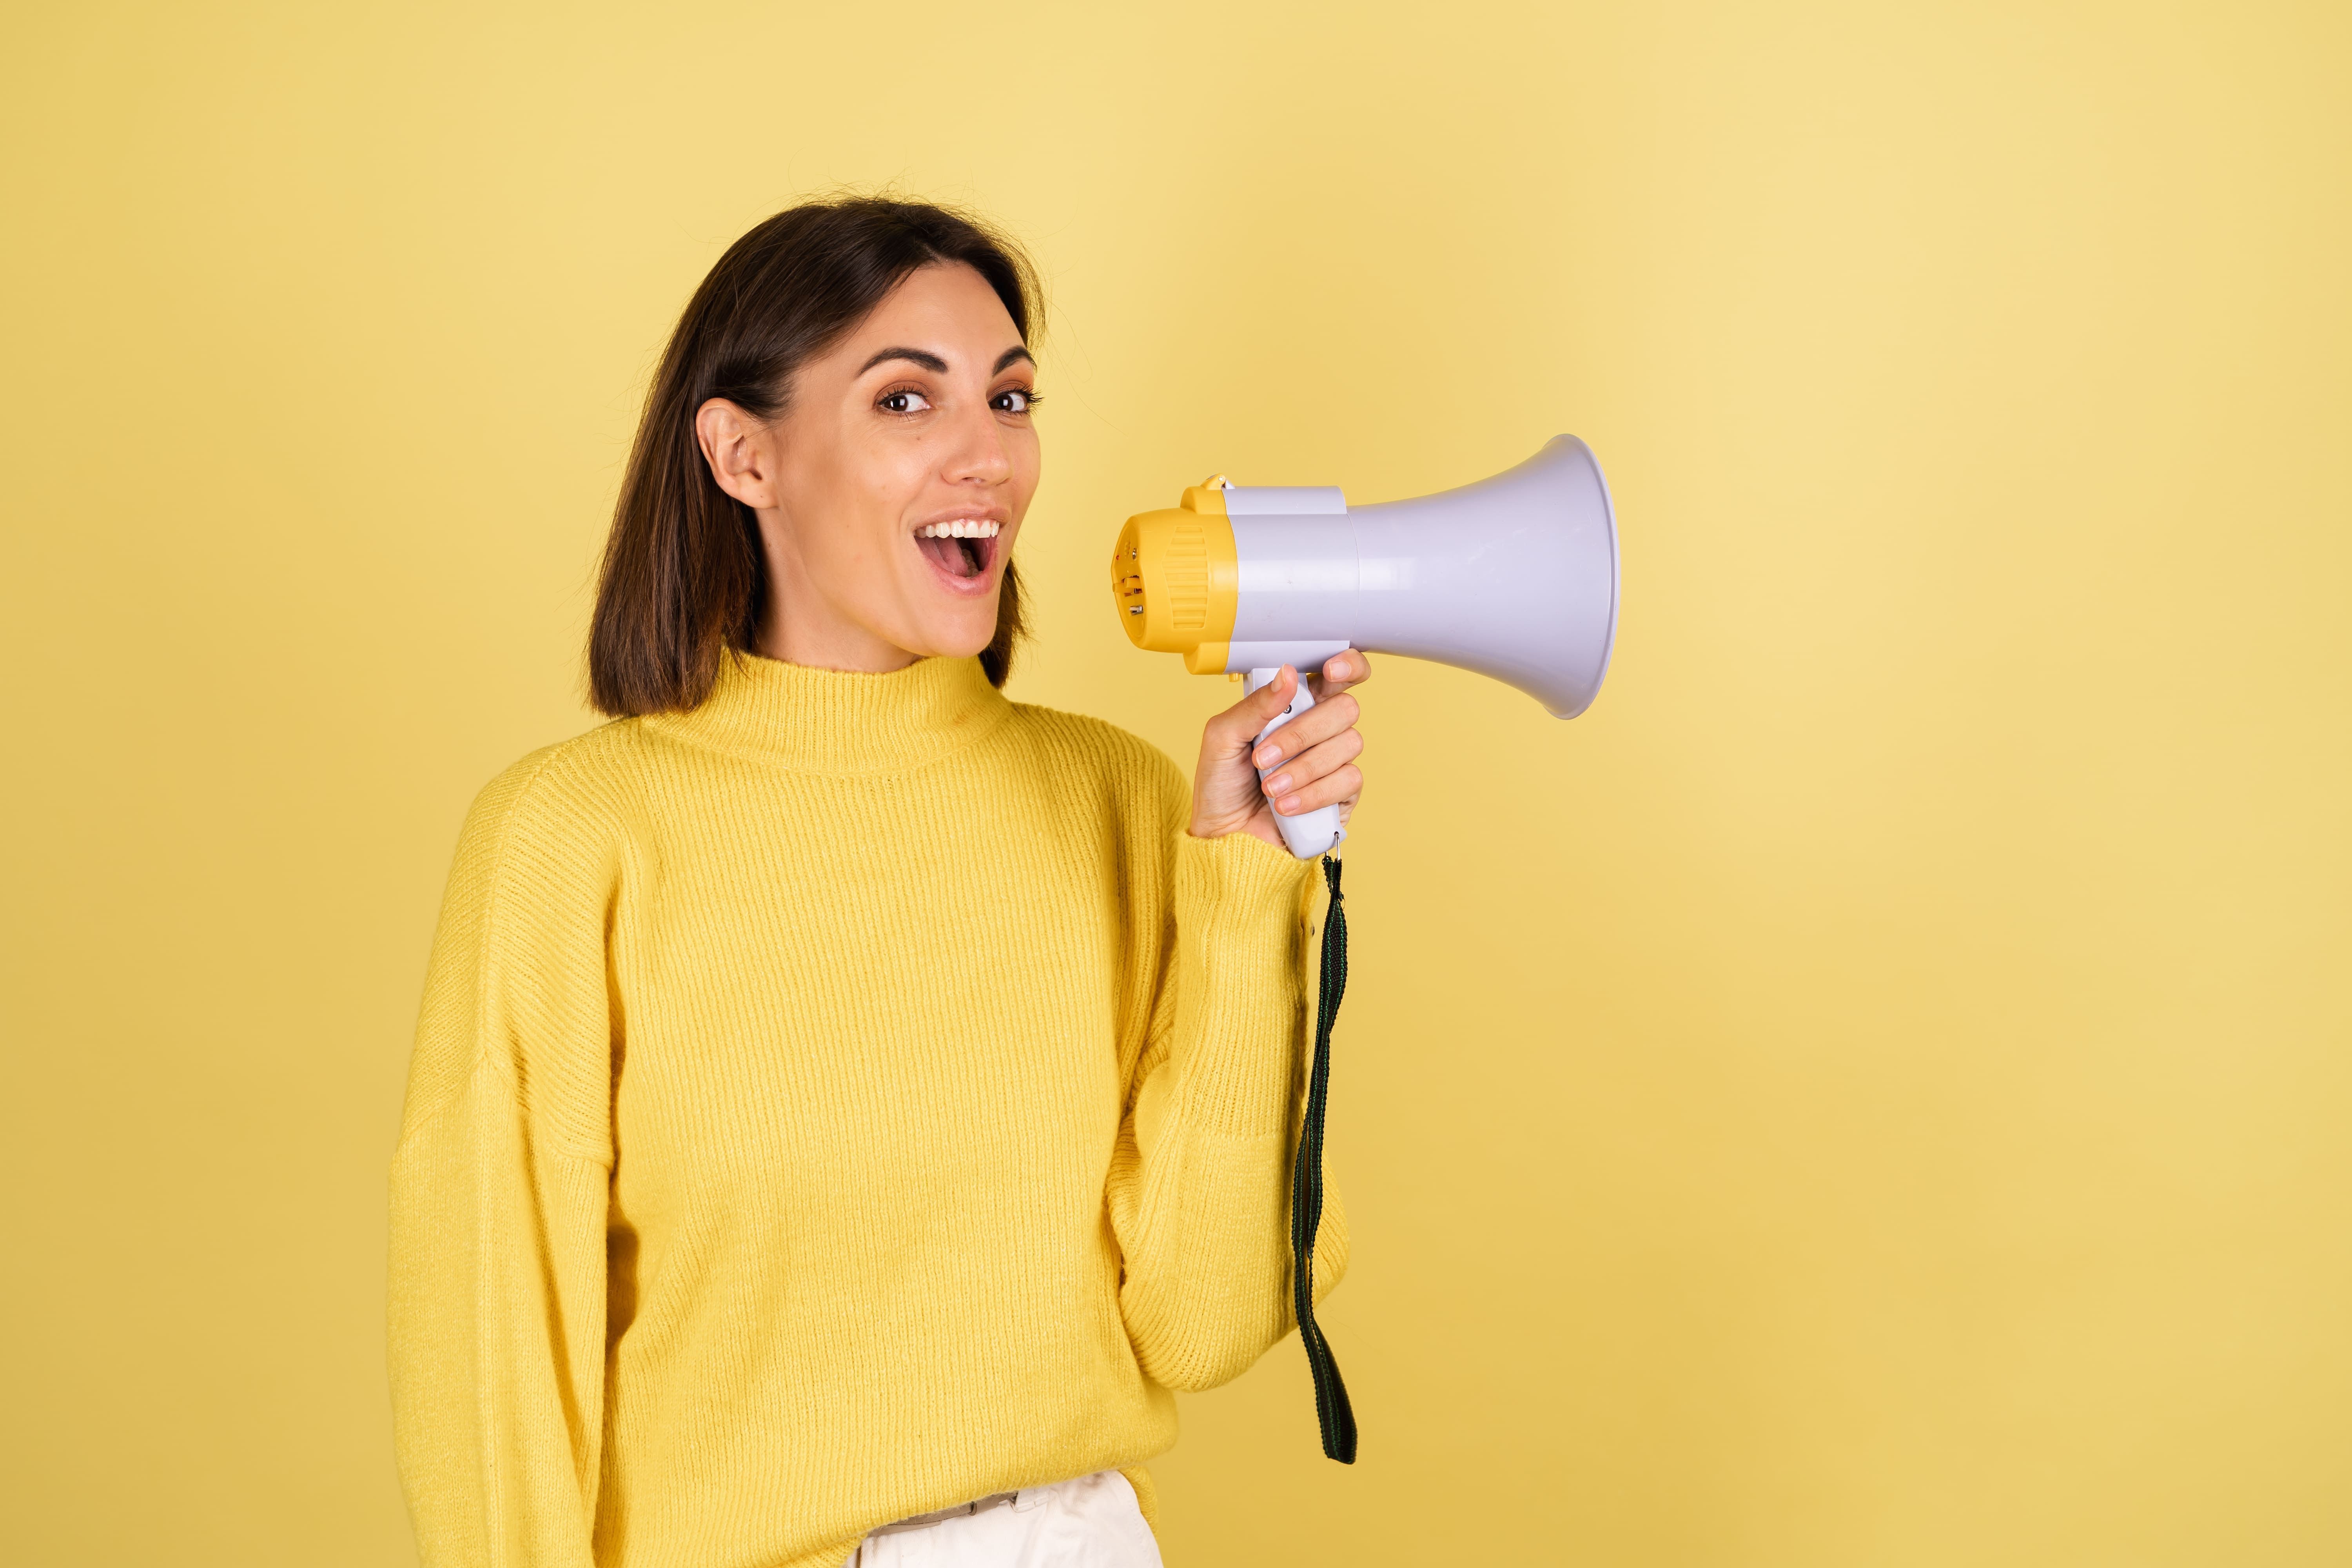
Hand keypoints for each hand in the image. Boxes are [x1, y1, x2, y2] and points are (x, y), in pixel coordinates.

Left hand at [1189, 652, 1371, 851]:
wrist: (1225, 837)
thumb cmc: (1222, 785)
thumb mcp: (1223, 737)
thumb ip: (1255, 705)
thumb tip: (1287, 674)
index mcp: (1296, 705)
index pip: (1338, 674)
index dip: (1346, 665)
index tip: (1330, 670)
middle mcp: (1321, 730)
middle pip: (1345, 708)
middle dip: (1302, 733)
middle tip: (1264, 756)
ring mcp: (1335, 762)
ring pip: (1348, 744)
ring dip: (1302, 768)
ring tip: (1269, 787)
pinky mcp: (1343, 796)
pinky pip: (1349, 781)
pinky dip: (1312, 793)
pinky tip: (1286, 806)